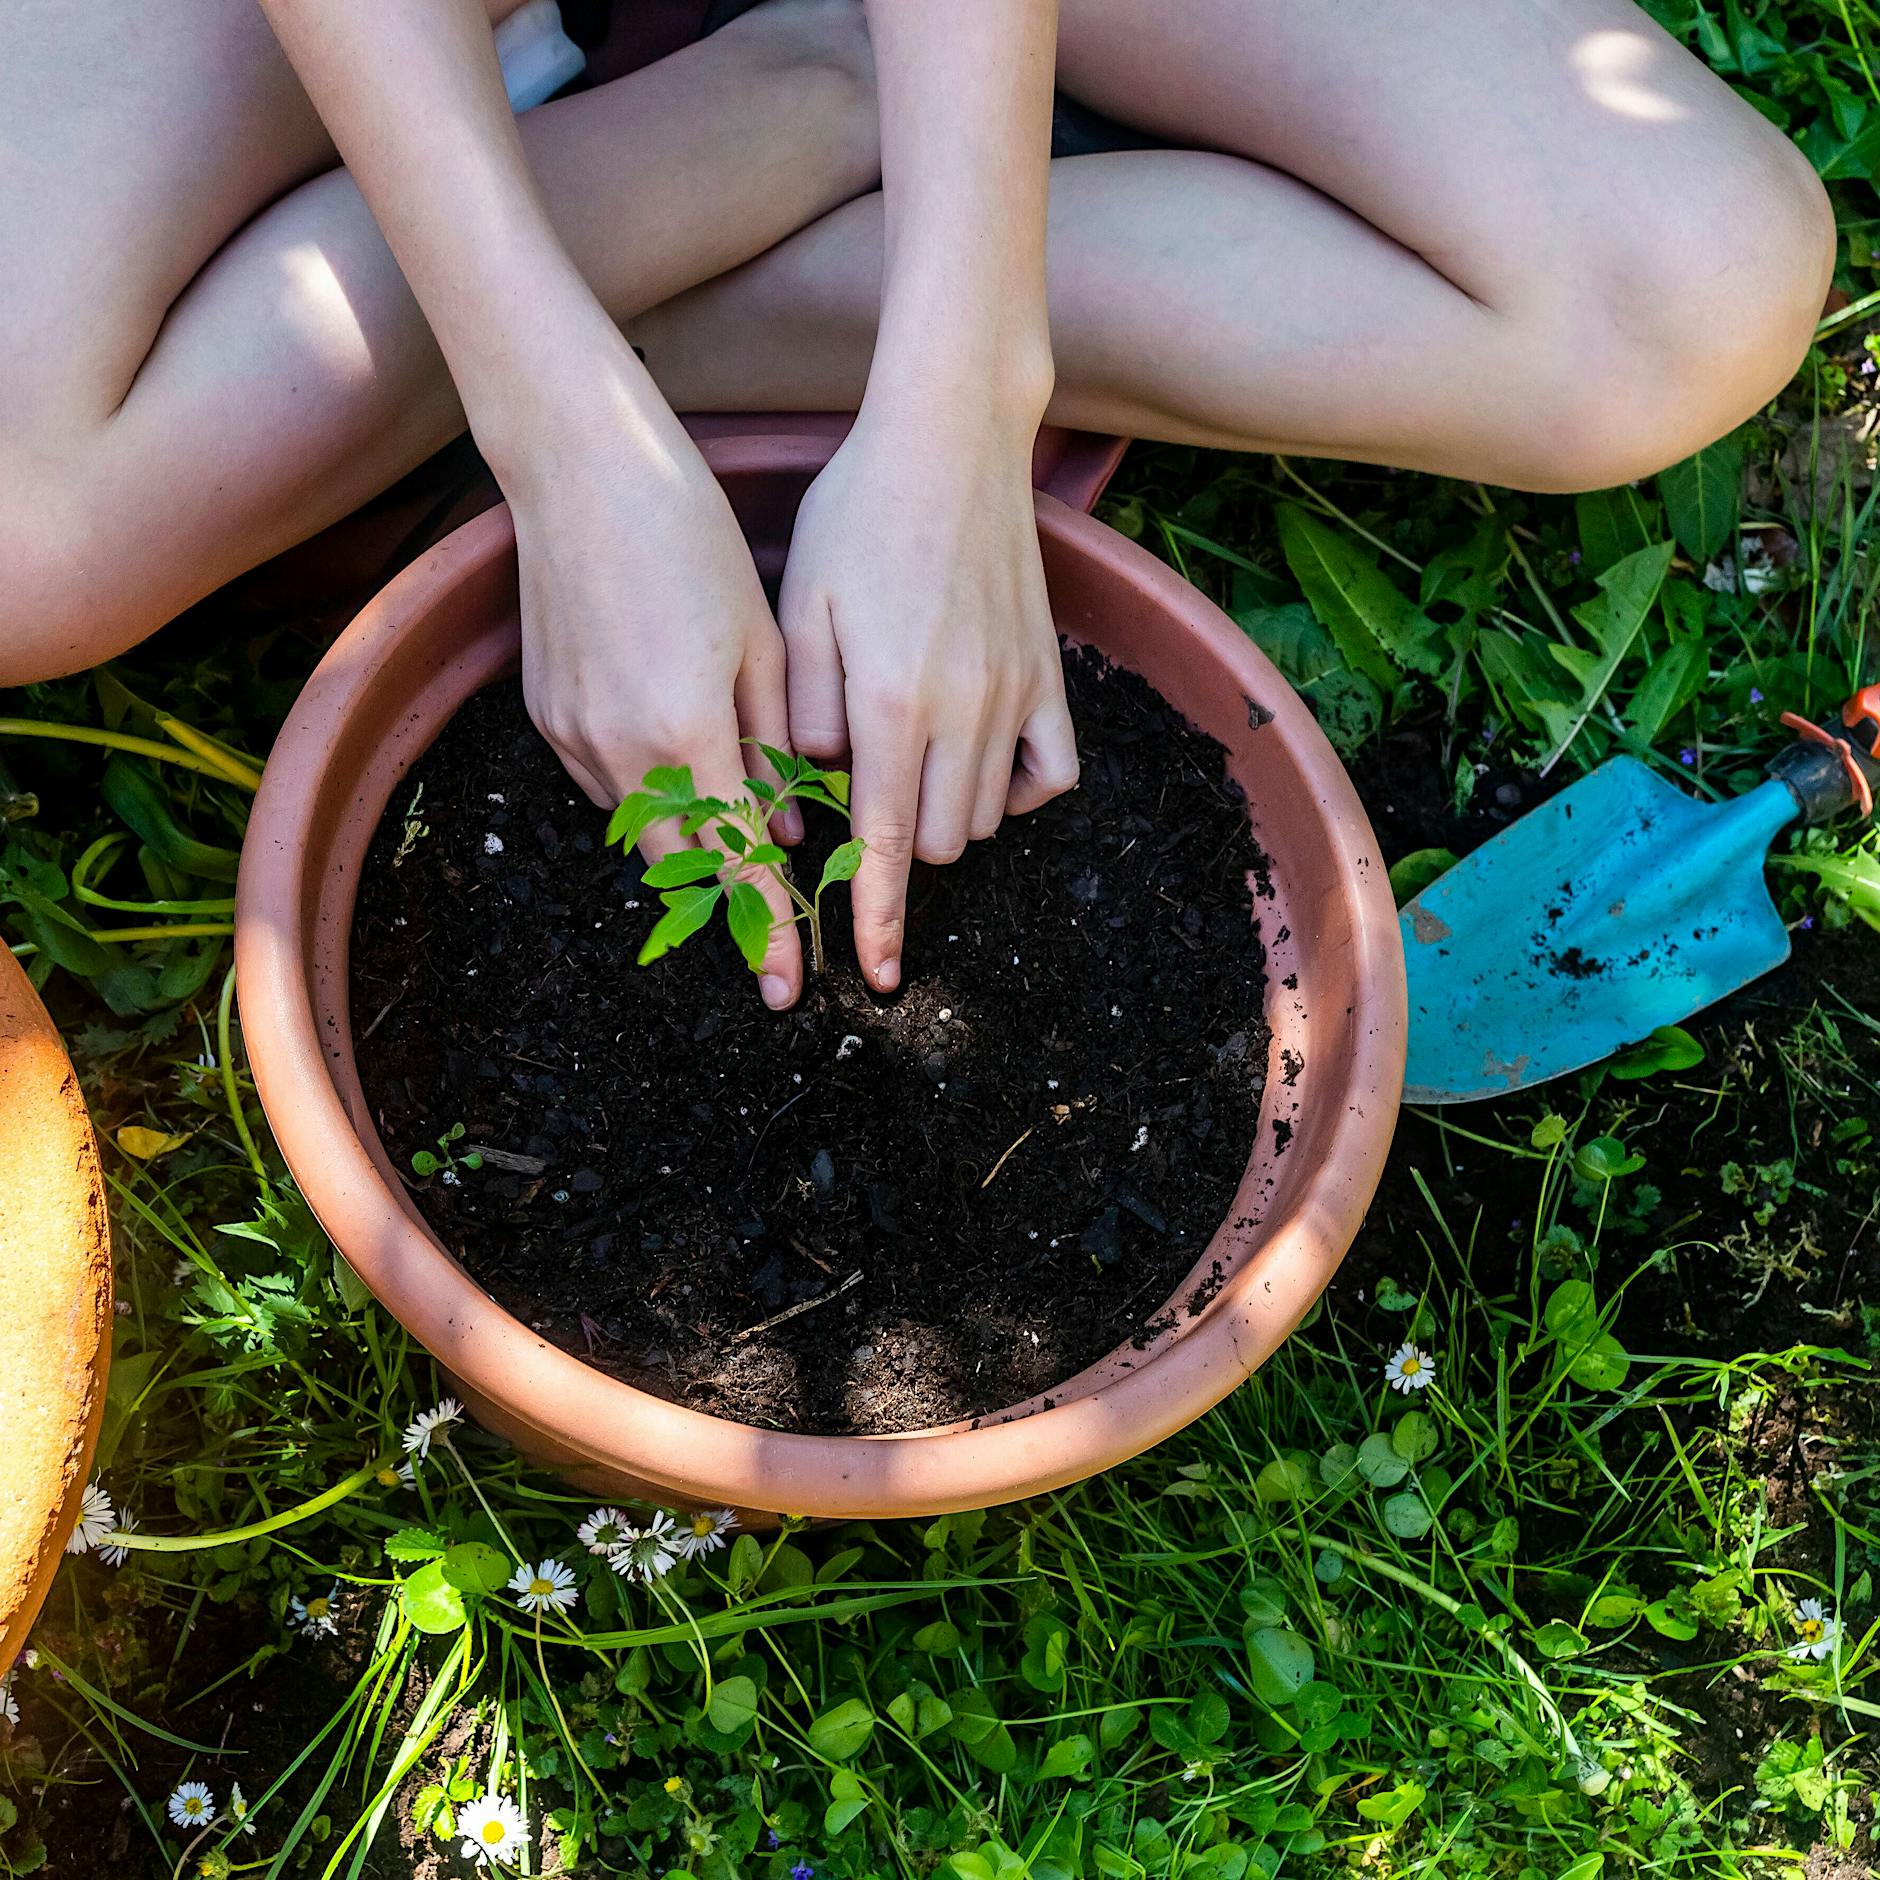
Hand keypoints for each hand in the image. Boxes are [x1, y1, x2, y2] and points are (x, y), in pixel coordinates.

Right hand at [508, 428, 807, 1009]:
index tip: (789, 983)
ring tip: (732, 845)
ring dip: (686, 848)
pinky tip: (678, 772)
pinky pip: (603, 786)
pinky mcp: (544, 713)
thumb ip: (774, 744)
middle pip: (679, 865)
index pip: (736, 858)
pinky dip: (647, 799)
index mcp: (685, 730)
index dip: (765, 927)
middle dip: (724, 907)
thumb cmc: (688, 535)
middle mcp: (618, 747)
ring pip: (639, 829)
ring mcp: (571, 733)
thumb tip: (785, 827)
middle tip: (770, 939)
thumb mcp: (761, 640)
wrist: (578, 467)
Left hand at [778, 404, 1078, 991]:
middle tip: (862, 796)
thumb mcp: (800, 604)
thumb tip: (816, 785)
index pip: (886, 843)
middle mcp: (963, 711)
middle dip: (899, 848)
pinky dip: (1018, 789)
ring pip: (989, 815)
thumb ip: (800, 708)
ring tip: (907, 759)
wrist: (952, 438)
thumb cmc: (857, 513)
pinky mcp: (1049, 675)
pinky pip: (1053, 772)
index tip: (878, 973)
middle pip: (942, 842)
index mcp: (890, 703)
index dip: (880, 917)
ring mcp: (1016, 695)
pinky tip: (977, 760)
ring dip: (945, 815)